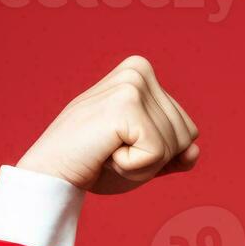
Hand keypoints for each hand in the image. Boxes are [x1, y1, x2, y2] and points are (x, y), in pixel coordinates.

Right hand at [16, 55, 201, 194]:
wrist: (50, 174)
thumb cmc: (92, 164)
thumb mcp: (142, 157)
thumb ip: (172, 154)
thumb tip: (194, 152)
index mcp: (142, 72)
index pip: (187, 128)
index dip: (159, 153)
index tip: (120, 146)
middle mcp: (139, 70)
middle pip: (186, 136)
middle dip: (153, 159)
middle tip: (112, 151)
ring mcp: (132, 84)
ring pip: (174, 146)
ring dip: (141, 165)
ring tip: (106, 152)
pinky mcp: (125, 105)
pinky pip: (158, 154)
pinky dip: (134, 168)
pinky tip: (106, 155)